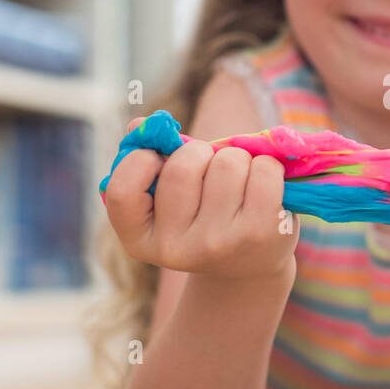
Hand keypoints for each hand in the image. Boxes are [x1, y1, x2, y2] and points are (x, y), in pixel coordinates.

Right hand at [103, 118, 298, 280]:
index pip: (122, 190)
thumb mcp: (170, 200)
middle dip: (200, 153)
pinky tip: (264, 189)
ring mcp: (220, 243)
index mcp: (141, 240)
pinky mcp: (260, 232)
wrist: (250, 263)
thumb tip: (140, 124)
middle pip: (183, 166)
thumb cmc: (203, 217)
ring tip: (239, 183)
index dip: (140, 160)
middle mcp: (177, 249)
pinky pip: (263, 169)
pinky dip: (267, 165)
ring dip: (238, 158)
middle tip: (208, 169)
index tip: (158, 159)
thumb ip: (152, 161)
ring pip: (228, 162)